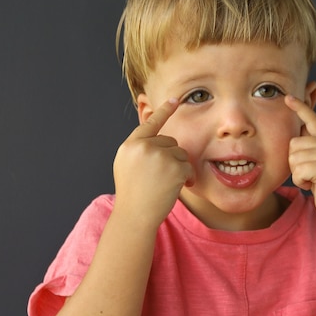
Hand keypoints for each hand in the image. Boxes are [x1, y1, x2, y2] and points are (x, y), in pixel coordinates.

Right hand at [113, 99, 192, 226]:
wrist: (135, 216)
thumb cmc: (134, 195)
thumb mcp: (127, 166)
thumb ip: (140, 150)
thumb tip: (157, 138)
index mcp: (130, 145)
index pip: (150, 123)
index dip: (164, 110)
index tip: (176, 99)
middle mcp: (143, 146)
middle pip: (170, 141)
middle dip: (171, 157)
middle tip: (161, 177)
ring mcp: (159, 155)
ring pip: (181, 153)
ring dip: (179, 168)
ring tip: (165, 184)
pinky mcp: (174, 167)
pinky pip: (188, 167)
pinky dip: (186, 178)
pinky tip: (176, 188)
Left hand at [285, 95, 315, 219]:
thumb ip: (310, 147)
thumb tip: (296, 132)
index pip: (312, 119)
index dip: (300, 107)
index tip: (288, 97)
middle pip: (293, 144)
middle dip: (295, 162)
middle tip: (310, 174)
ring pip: (293, 158)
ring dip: (297, 174)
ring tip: (312, 180)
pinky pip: (298, 171)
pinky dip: (301, 182)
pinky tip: (313, 186)